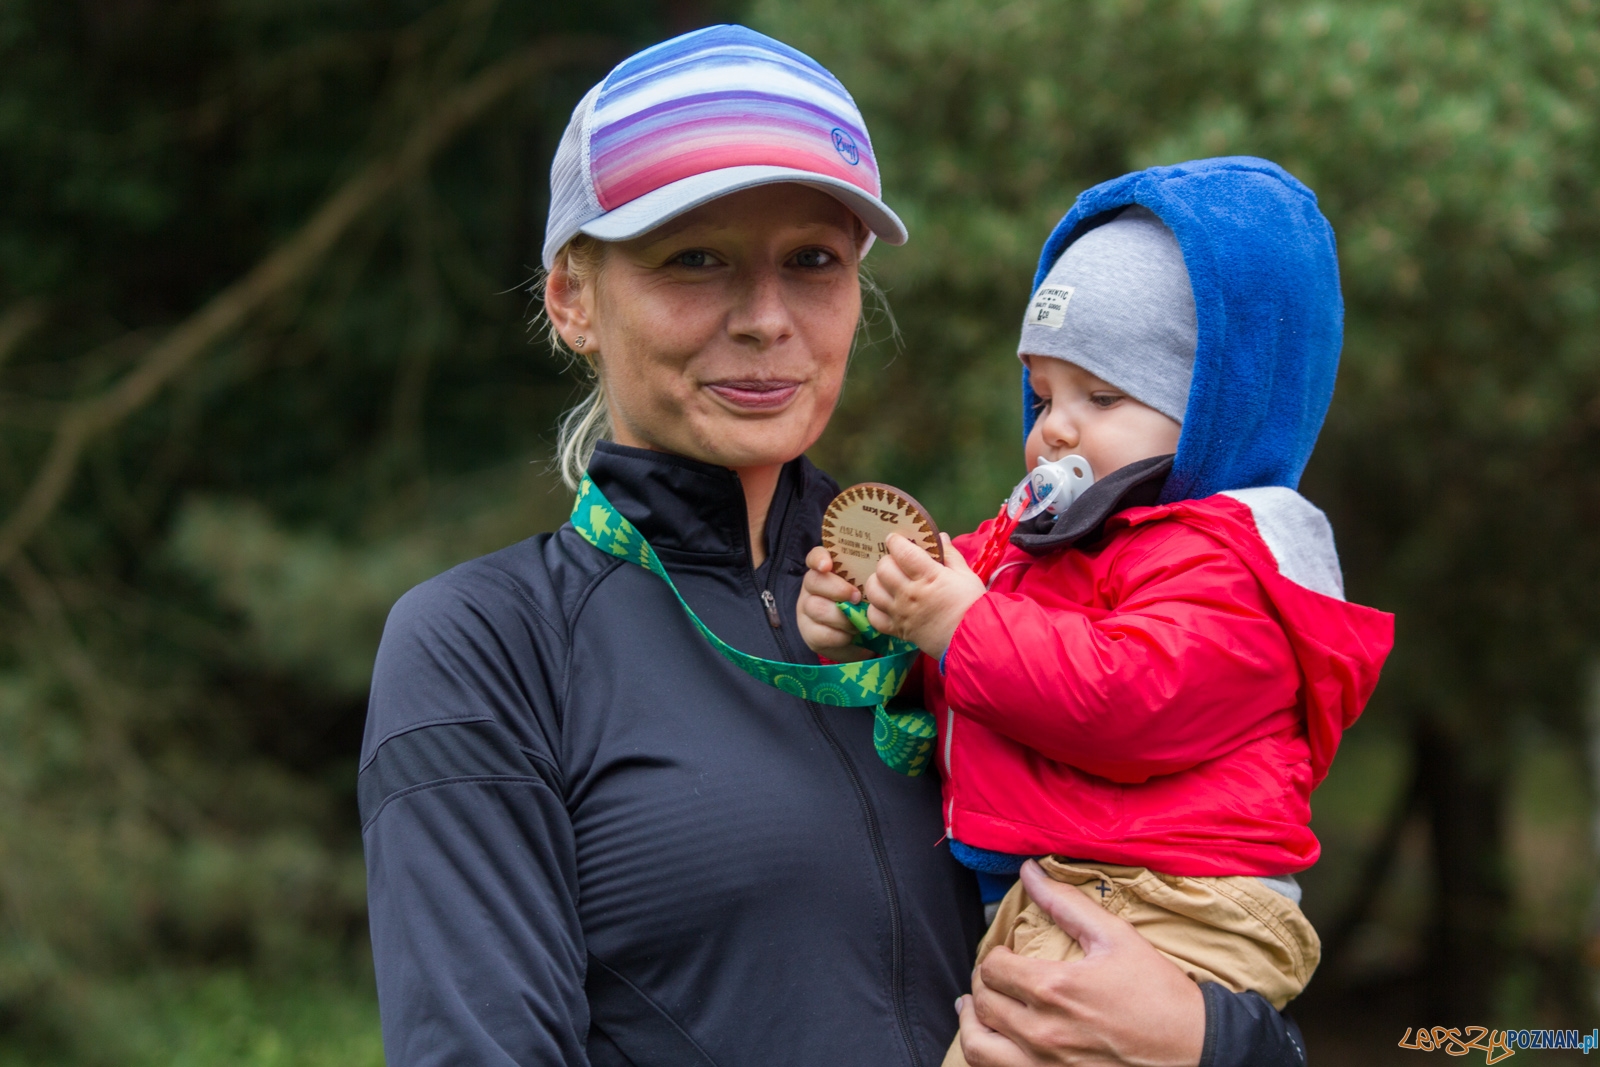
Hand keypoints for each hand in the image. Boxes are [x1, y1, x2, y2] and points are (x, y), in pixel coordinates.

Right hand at [797, 546, 874, 661]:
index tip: (827, 565)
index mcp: (825, 570)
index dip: (819, 559)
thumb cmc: (865, 605)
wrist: (859, 638)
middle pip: (814, 581)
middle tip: (857, 598)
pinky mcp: (810, 633)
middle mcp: (812, 587)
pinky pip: (821, 633)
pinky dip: (840, 635)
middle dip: (837, 589)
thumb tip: (887, 566)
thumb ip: (870, 575)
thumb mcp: (867, 588)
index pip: (815, 556)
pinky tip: (851, 635)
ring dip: (841, 616)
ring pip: (817, 608)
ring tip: (859, 622)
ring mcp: (807, 610)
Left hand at [861, 533, 984, 657]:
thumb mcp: (966, 575)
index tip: (895, 539)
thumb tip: (941, 537)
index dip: (895, 541)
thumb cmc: (972, 606)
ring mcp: (901, 613)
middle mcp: (910, 594)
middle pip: (883, 569)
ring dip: (877, 581)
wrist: (973, 640)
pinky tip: (884, 603)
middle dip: (887, 560)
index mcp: (928, 577)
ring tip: (887, 580)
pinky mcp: (898, 630)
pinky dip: (874, 608)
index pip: (902, 552)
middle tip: (896, 561)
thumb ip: (951, 555)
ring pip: (873, 591)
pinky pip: (874, 617)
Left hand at [956, 861, 1204, 1066]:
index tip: (1008, 953)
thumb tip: (1029, 872)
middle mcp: (1043, 1031)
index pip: (993, 966)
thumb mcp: (1116, 938)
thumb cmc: (1158, 994)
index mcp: (1055, 989)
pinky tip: (995, 1040)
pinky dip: (986, 1054)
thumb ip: (1066, 903)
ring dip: (973, 1021)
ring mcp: (1044, 1066)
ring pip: (979, 1044)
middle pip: (983, 1001)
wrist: (1193, 1049)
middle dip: (983, 982)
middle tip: (996, 975)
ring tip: (977, 1007)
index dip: (995, 954)